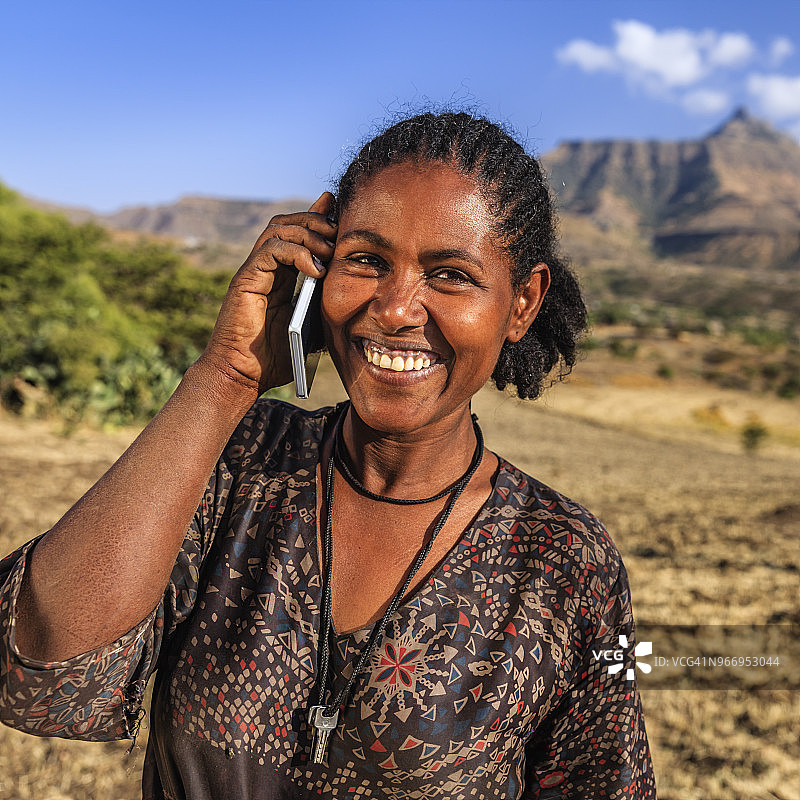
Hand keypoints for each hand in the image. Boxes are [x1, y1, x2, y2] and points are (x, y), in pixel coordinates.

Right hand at [196, 192, 335, 398]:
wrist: (244, 376)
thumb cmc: (274, 358)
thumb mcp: (313, 331)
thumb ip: (326, 311)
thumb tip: (355, 303)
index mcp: (281, 277)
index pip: (298, 235)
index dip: (318, 220)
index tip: (341, 214)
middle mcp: (265, 269)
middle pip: (288, 224)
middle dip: (316, 221)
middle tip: (339, 232)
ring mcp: (254, 272)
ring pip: (278, 230)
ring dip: (309, 234)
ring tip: (330, 251)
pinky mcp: (246, 280)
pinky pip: (270, 250)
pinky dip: (296, 252)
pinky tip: (315, 269)